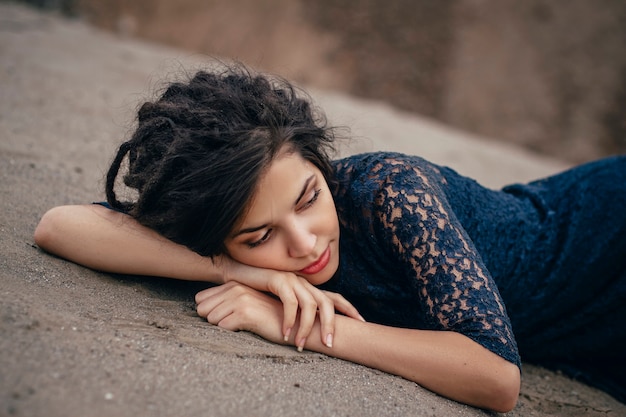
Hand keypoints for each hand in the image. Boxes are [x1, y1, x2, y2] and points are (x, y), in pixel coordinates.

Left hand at [195, 282, 284, 344]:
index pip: (201, 299)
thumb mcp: (247, 303)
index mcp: (234, 284)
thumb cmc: (269, 316)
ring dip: (225, 327)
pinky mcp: (246, 312)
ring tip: (243, 325)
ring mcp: (241, 299)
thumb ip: (226, 300)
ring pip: (212, 319)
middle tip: (235, 322)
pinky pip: (222, 327)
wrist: (294, 323)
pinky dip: (232, 332)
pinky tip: (248, 329)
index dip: (210, 312)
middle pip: (203, 310)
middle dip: (214, 320)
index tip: (226, 316)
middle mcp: (236, 288)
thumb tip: (200, 307)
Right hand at [220, 257, 363, 350]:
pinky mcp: (279, 280)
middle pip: (327, 302)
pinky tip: (285, 333)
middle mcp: (304, 283)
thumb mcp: (280, 303)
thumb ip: (295, 312)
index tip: (362, 322)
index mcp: (308, 288)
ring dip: (307, 327)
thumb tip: (308, 330)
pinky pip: (290, 302)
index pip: (334, 297)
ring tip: (300, 345)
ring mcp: (293, 280)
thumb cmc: (259, 292)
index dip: (349, 308)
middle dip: (330, 324)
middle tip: (329, 344)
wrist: (238, 274)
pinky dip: (289, 319)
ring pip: (310, 305)